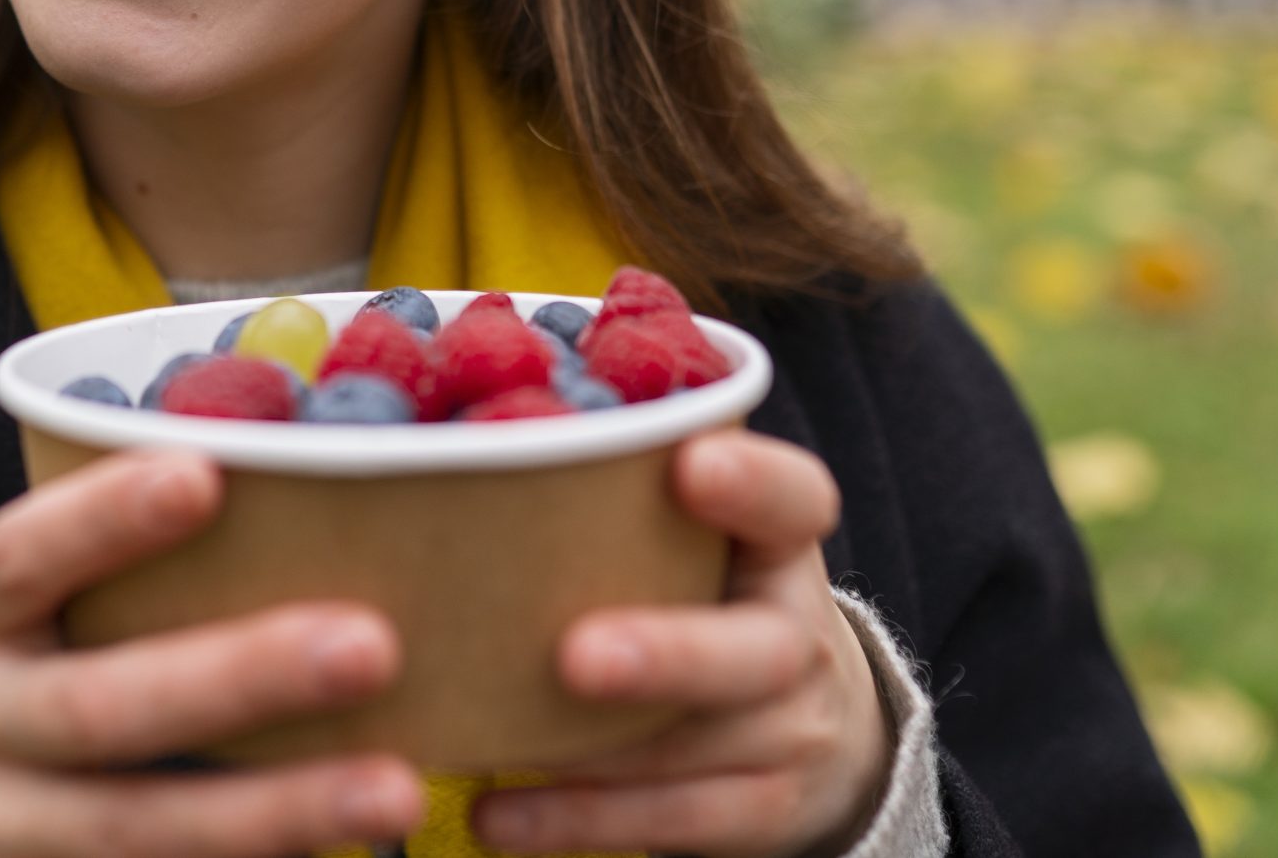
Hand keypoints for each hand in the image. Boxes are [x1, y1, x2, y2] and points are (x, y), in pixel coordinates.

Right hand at [0, 447, 423, 857]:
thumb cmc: (8, 671)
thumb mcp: (15, 609)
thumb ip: (106, 565)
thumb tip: (294, 483)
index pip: (19, 556)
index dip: (103, 518)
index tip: (204, 475)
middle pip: (101, 709)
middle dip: (240, 678)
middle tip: (373, 645)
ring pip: (136, 829)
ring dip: (274, 812)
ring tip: (395, 792)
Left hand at [473, 430, 891, 857]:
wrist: (810, 723)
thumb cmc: (704, 595)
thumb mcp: (694, 540)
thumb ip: (620, 499)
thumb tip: (467, 456)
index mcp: (781, 545)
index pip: (795, 501)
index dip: (754, 482)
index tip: (690, 463)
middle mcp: (801, 637)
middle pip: (758, 651)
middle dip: (670, 654)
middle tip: (578, 656)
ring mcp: (793, 733)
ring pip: (703, 748)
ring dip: (598, 753)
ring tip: (496, 742)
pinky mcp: (764, 811)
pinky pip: (676, 822)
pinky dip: (579, 821)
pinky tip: (496, 815)